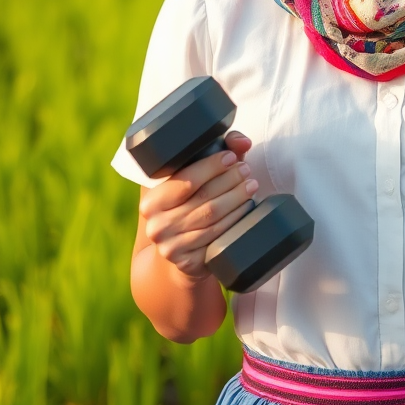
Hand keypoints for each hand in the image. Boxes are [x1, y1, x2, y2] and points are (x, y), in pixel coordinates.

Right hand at [139, 131, 257, 279]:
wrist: (177, 253)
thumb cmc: (187, 207)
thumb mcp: (190, 181)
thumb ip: (213, 153)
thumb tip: (241, 141)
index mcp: (151, 201)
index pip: (185, 180)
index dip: (211, 167)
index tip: (232, 157)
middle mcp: (156, 225)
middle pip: (204, 199)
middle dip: (230, 181)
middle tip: (247, 171)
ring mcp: (171, 247)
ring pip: (213, 218)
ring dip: (237, 200)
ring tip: (252, 186)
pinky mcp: (188, 263)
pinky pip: (218, 238)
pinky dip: (236, 221)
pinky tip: (247, 209)